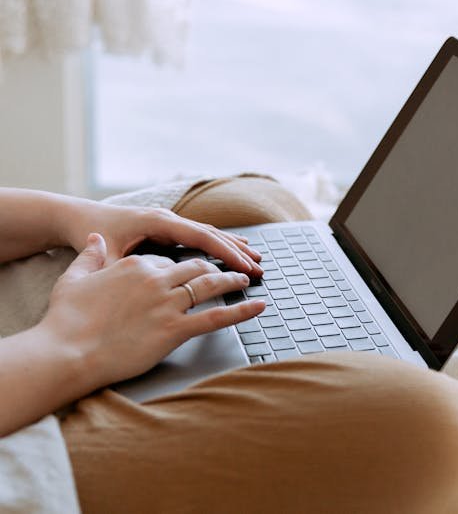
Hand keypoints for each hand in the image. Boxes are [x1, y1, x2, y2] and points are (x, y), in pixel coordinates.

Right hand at [40, 234, 265, 392]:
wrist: (66, 351)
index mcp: (135, 266)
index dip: (178, 266)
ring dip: (232, 280)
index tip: (189, 270)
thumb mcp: (74, 279)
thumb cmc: (65, 320)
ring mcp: (167, 303)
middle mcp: (155, 280)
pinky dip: (241, 312)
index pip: (166, 260)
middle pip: (194, 267)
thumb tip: (95, 240)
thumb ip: (90, 257)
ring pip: (210, 285)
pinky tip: (258, 307)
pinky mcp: (175, 328)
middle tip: (229, 270)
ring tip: (246, 278)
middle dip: (214, 267)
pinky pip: (216, 317)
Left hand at [62, 200, 262, 275]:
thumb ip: (127, 267)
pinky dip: (219, 243)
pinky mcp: (166, 228)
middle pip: (212, 233)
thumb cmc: (90, 234)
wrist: (77, 217)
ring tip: (255, 257)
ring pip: (209, 233)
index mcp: (159, 222)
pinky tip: (232, 249)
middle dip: (237, 250)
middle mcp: (168, 218)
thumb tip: (144, 280)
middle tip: (260, 266)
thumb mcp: (105, 255)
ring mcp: (169, 221)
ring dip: (232, 245)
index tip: (245, 266)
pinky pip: (199, 236)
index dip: (226, 252)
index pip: (202, 237)